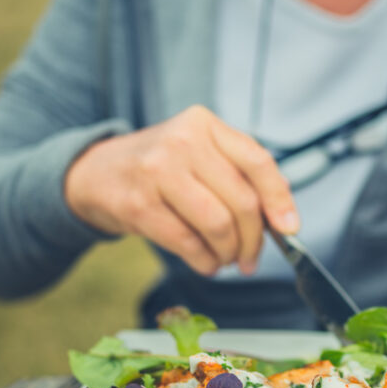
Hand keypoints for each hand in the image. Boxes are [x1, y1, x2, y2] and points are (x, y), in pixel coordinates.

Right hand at [64, 105, 298, 275]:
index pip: (258, 162)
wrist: (96, 173)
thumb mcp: (199, 154)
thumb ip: (238, 175)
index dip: (280, 200)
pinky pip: (188, 243)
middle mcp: (183, 141)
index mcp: (206, 125)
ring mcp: (158, 170)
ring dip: (228, 252)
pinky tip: (206, 262)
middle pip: (241, 201)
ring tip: (226, 259)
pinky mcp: (139, 204)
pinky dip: (204, 261)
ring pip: (217, 224)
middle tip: (250, 258)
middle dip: (254, 239)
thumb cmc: (160, 169)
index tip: (290, 228)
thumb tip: (282, 218)